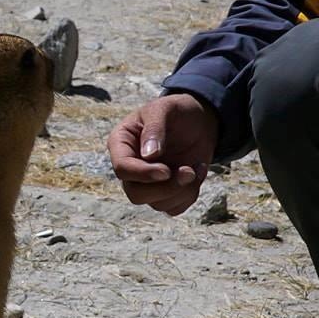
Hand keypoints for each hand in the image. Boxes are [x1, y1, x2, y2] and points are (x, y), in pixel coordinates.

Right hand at [108, 93, 218, 216]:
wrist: (197, 120)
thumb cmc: (176, 111)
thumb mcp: (165, 109)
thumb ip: (155, 128)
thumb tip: (149, 155)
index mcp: (121, 144)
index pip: (122, 168)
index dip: (142, 174)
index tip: (166, 170)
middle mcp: (130, 167)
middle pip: (136, 194)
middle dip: (165, 188)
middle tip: (188, 171)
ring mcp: (147, 183)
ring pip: (157, 204)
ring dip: (183, 189)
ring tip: (196, 166)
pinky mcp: (166, 193)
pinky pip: (174, 208)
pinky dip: (190, 194)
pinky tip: (197, 172)